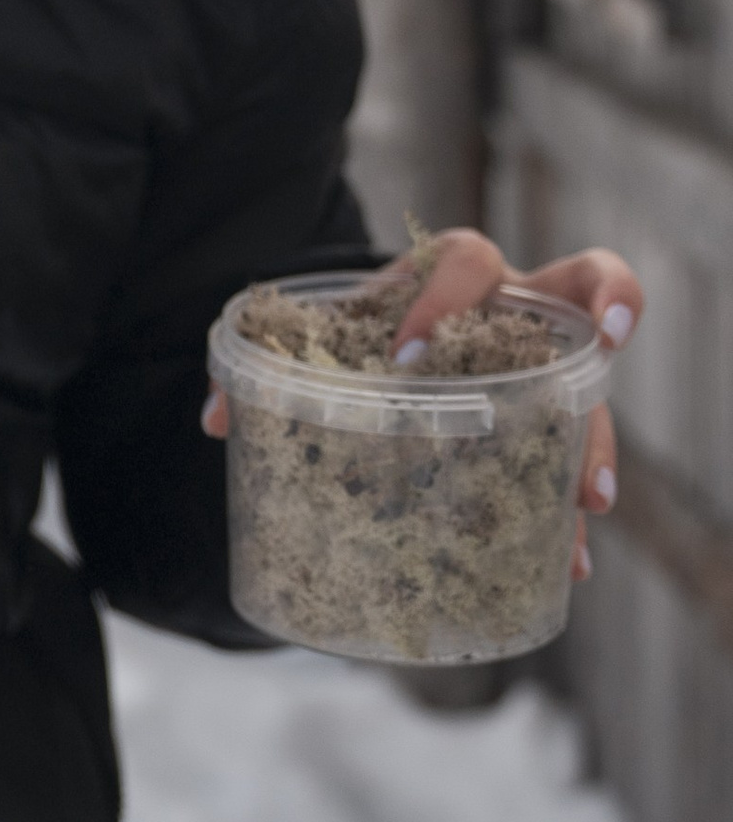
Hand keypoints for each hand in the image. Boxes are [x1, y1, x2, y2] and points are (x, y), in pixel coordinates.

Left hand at [201, 228, 642, 580]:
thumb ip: (266, 366)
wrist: (384, 341)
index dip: (441, 300)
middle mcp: (513, 309)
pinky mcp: (547, 423)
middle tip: (601, 346)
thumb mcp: (319, 337)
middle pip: (581, 278)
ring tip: (586, 500)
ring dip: (593, 442)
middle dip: (604, 301)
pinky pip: (573, 460)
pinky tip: (569, 561)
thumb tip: (217, 416)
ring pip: (590, 386)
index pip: (460, 260)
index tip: (407, 355)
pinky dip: (567, 513)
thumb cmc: (358, 333)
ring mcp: (541, 364)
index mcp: (448, 274)